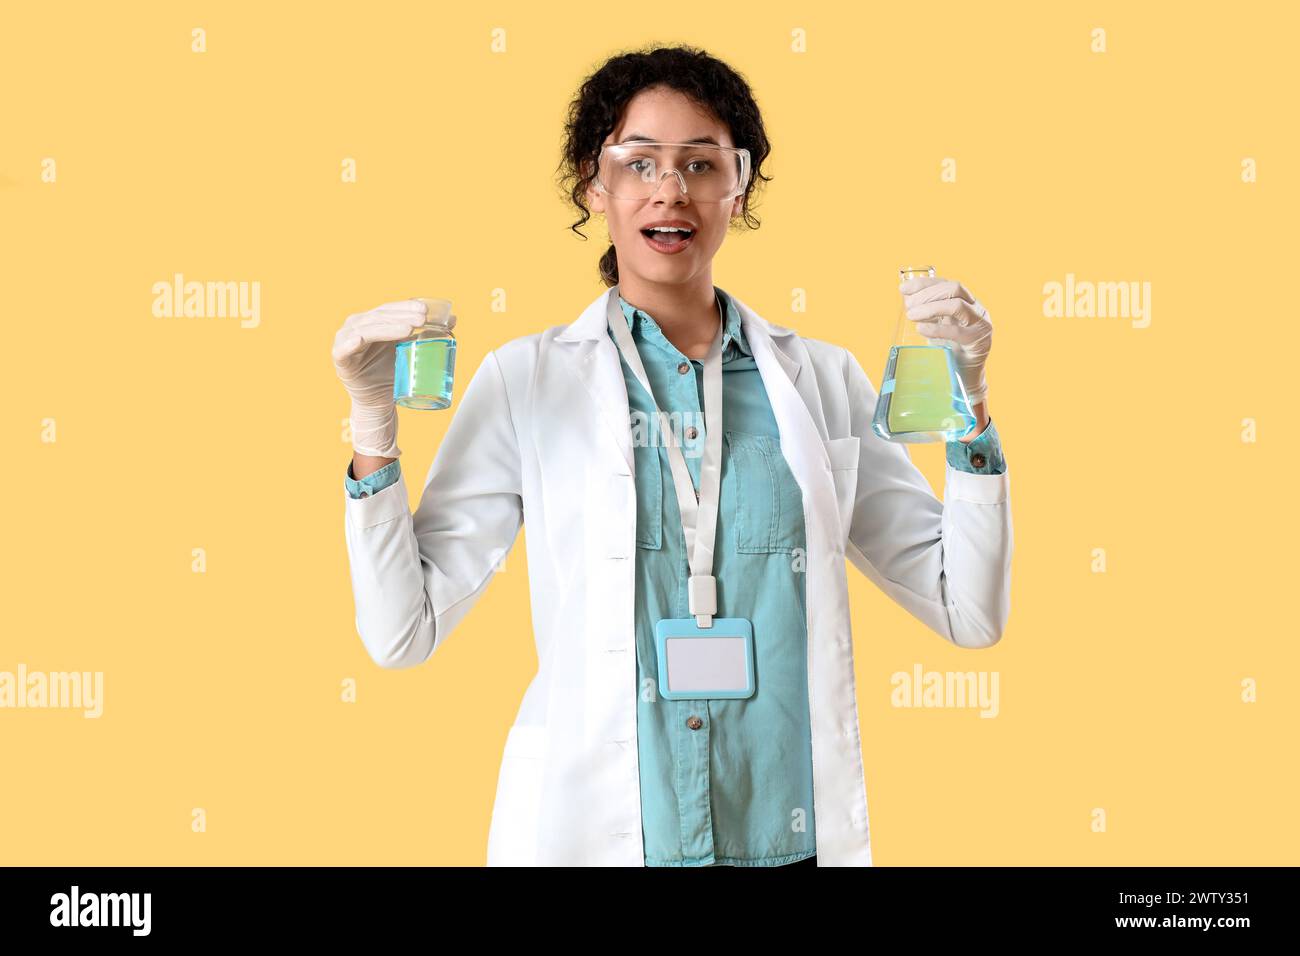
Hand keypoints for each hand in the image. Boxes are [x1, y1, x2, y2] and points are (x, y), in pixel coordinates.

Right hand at [332, 299, 428, 456]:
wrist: (379, 400)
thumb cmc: (393, 372)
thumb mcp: (411, 350)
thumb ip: (427, 333)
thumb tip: (454, 319)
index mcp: (372, 320)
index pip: (390, 309)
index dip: (406, 307)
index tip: (425, 310)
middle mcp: (357, 326)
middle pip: (379, 316)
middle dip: (402, 316)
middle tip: (421, 320)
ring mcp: (346, 341)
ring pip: (365, 329)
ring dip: (386, 327)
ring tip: (407, 330)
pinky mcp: (340, 359)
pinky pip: (343, 350)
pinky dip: (350, 344)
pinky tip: (358, 340)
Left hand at [899, 275, 992, 405]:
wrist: (965, 377)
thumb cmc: (949, 349)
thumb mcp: (935, 325)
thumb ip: (926, 312)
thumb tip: (906, 298)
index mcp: (965, 301)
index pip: (945, 283)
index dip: (924, 283)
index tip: (903, 289)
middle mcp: (976, 308)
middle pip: (954, 289)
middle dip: (927, 295)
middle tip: (908, 307)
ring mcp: (981, 324)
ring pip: (958, 306)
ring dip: (931, 308)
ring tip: (912, 316)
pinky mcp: (980, 342)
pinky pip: (959, 332)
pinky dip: (937, 329)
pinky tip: (921, 329)